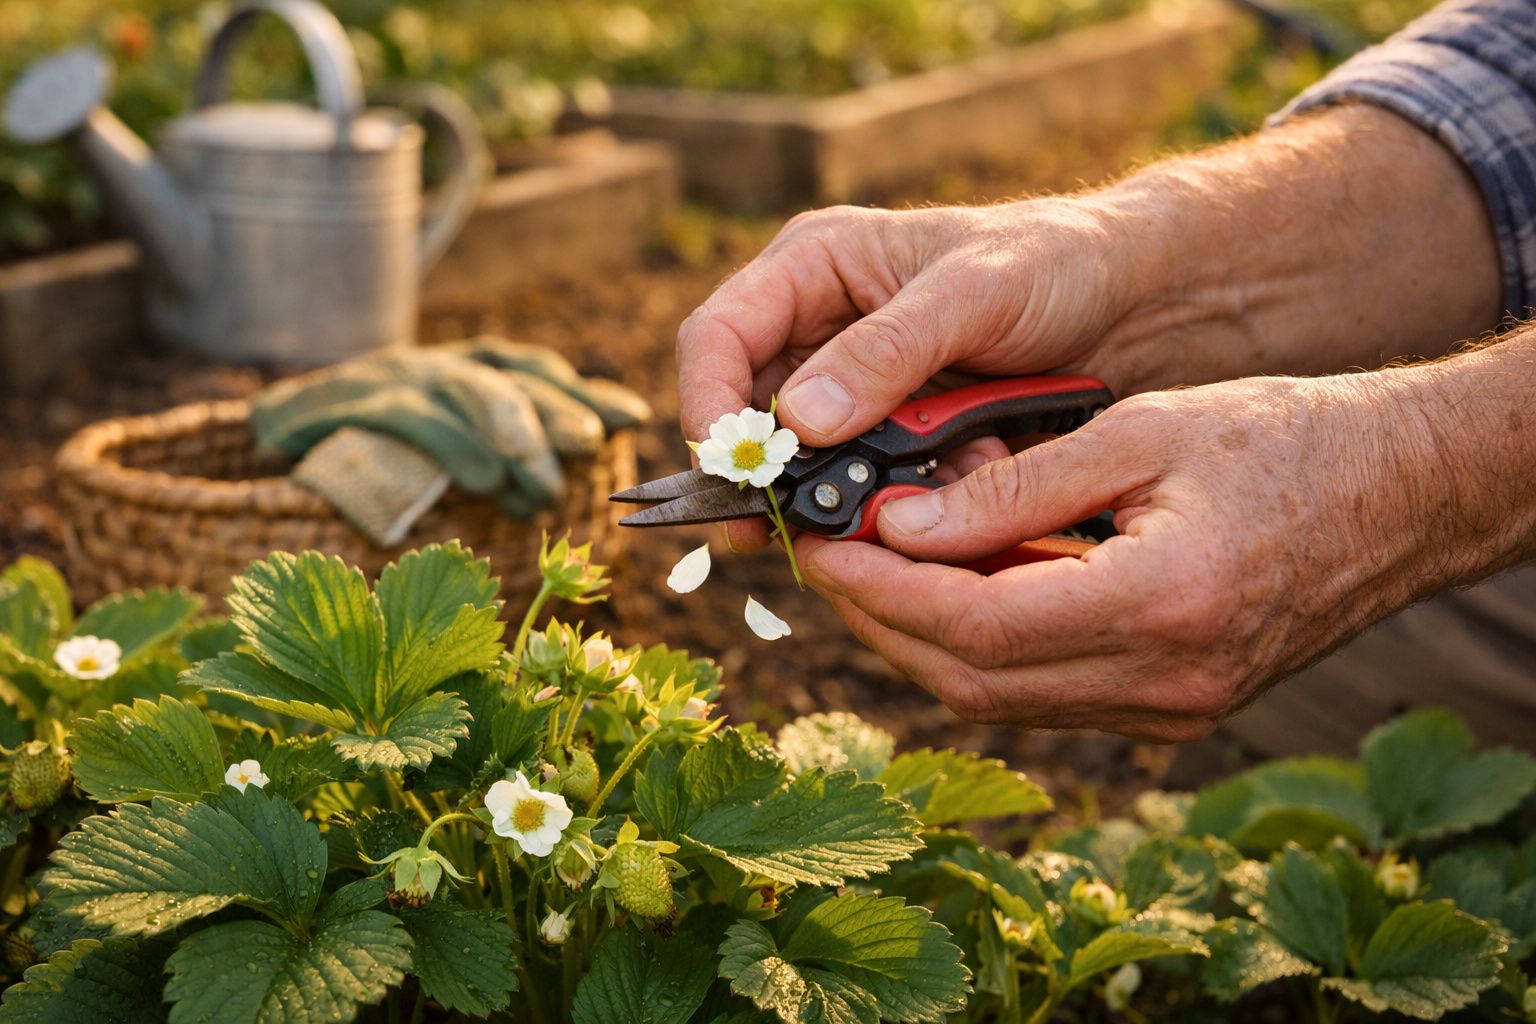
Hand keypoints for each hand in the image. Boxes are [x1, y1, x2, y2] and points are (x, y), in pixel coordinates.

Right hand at [677, 199, 1134, 549]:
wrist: (1135, 301)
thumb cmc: (1055, 261)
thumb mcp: (972, 292)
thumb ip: (884, 352)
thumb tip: (797, 423)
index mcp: (813, 267)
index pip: (717, 338)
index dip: (708, 405)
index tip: (734, 470)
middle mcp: (818, 328)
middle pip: (750, 416)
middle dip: (778, 474)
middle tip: (790, 529)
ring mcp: (856, 388)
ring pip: (811, 463)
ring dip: (857, 489)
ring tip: (920, 490)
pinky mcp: (895, 435)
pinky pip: (873, 483)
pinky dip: (910, 497)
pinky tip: (969, 473)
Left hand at [798, 372, 1481, 741]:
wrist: (1403, 493)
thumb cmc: (1285, 438)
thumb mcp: (1141, 432)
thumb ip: (1013, 489)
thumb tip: (899, 525)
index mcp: (1161, 603)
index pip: (972, 625)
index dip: (878, 590)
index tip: (819, 546)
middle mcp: (1165, 681)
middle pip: (970, 682)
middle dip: (881, 619)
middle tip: (829, 554)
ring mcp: (1172, 710)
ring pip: (1000, 699)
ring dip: (924, 637)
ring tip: (879, 563)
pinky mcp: (1174, 711)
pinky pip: (1046, 696)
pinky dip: (984, 648)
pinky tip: (959, 587)